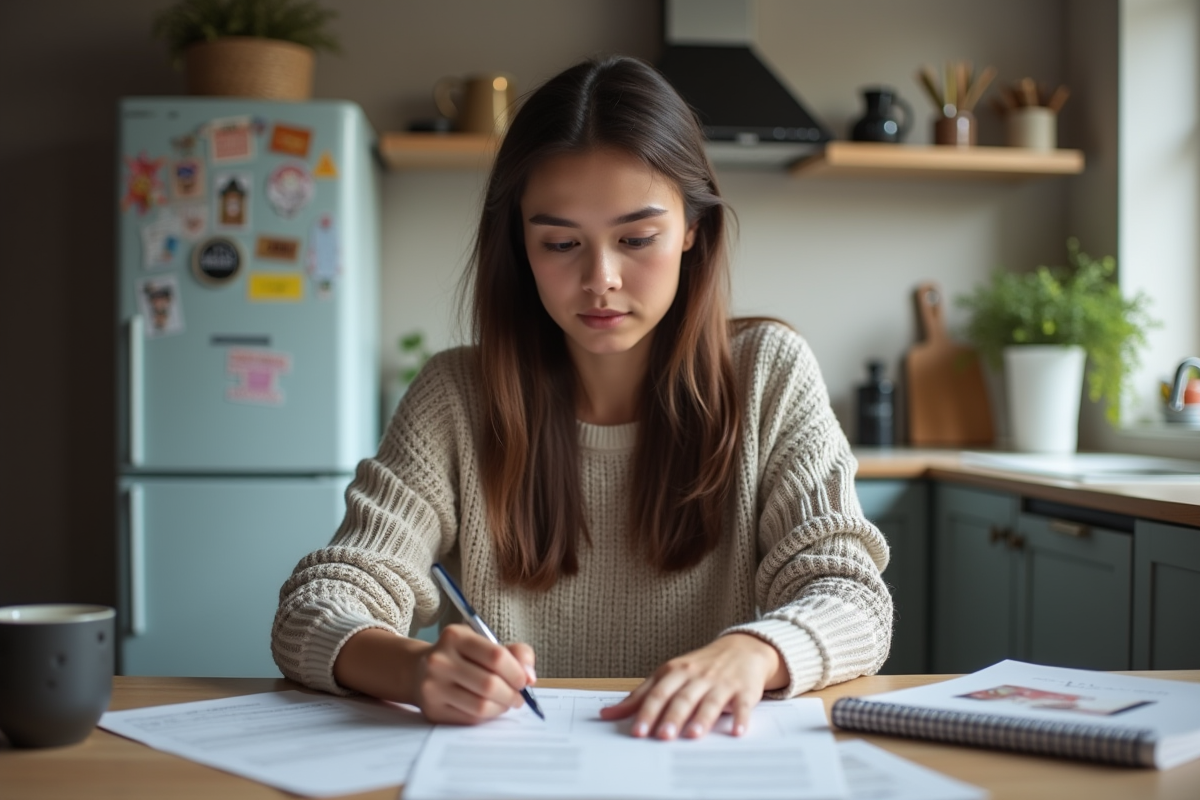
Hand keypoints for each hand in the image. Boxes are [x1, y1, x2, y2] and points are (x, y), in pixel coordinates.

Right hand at [412, 624, 536, 724]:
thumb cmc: (462, 656)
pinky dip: (487, 716)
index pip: (496, 656)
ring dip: (502, 707)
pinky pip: (470, 719)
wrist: (419, 670)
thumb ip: (515, 653)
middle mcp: (439, 660)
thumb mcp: (485, 643)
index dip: (517, 672)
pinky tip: (490, 708)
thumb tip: (530, 677)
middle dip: (512, 694)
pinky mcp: (432, 710)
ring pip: (481, 706)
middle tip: (519, 697)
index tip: (524, 680)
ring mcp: (432, 687)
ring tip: (506, 703)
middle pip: (489, 684)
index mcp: (455, 637)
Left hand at [598, 634, 786, 739]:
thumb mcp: (668, 675)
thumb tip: (608, 714)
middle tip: (662, 736)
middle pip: (682, 697)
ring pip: (710, 701)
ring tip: (693, 734)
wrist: (741, 649)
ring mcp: (721, 682)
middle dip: (672, 716)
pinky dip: (741, 718)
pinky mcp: (743, 690)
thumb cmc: (699, 667)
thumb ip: (640, 696)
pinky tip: (737, 731)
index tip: (637, 732)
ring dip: (702, 718)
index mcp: (675, 672)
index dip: (646, 712)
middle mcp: (696, 676)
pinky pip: (742, 705)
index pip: (657, 693)